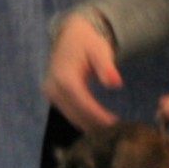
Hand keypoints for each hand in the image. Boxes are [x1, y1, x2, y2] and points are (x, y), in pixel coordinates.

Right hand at [44, 14, 123, 129]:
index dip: (98, 116)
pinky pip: (70, 113)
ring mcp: (51, 94)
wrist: (71, 35)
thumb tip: (115, 83)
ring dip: (90, 125)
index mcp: (64, 77)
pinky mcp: (53, 97)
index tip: (115, 125)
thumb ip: (106, 67)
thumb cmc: (88, 41)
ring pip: (72, 116)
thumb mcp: (100, 49)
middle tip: (117, 132)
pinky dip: (84, 120)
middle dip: (96, 124)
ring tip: (112, 131)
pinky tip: (100, 125)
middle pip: (76, 113)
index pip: (82, 103)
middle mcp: (53, 87)